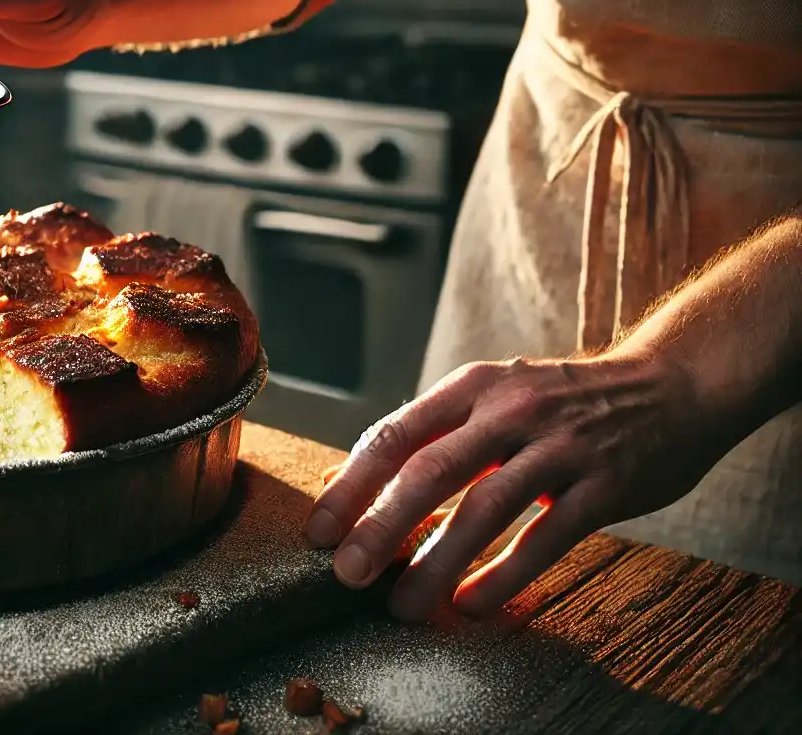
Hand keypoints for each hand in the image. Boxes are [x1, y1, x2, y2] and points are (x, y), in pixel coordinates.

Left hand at [306, 352, 734, 619]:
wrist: (672, 385)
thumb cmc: (563, 401)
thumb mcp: (491, 398)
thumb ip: (427, 437)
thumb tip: (341, 481)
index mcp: (472, 388)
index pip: (394, 435)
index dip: (351, 486)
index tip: (319, 532)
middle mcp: (510, 410)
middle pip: (429, 472)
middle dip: (381, 527)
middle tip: (346, 575)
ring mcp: (560, 447)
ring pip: (485, 509)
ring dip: (437, 562)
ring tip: (403, 605)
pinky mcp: (605, 485)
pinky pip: (547, 536)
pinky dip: (505, 574)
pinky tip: (471, 603)